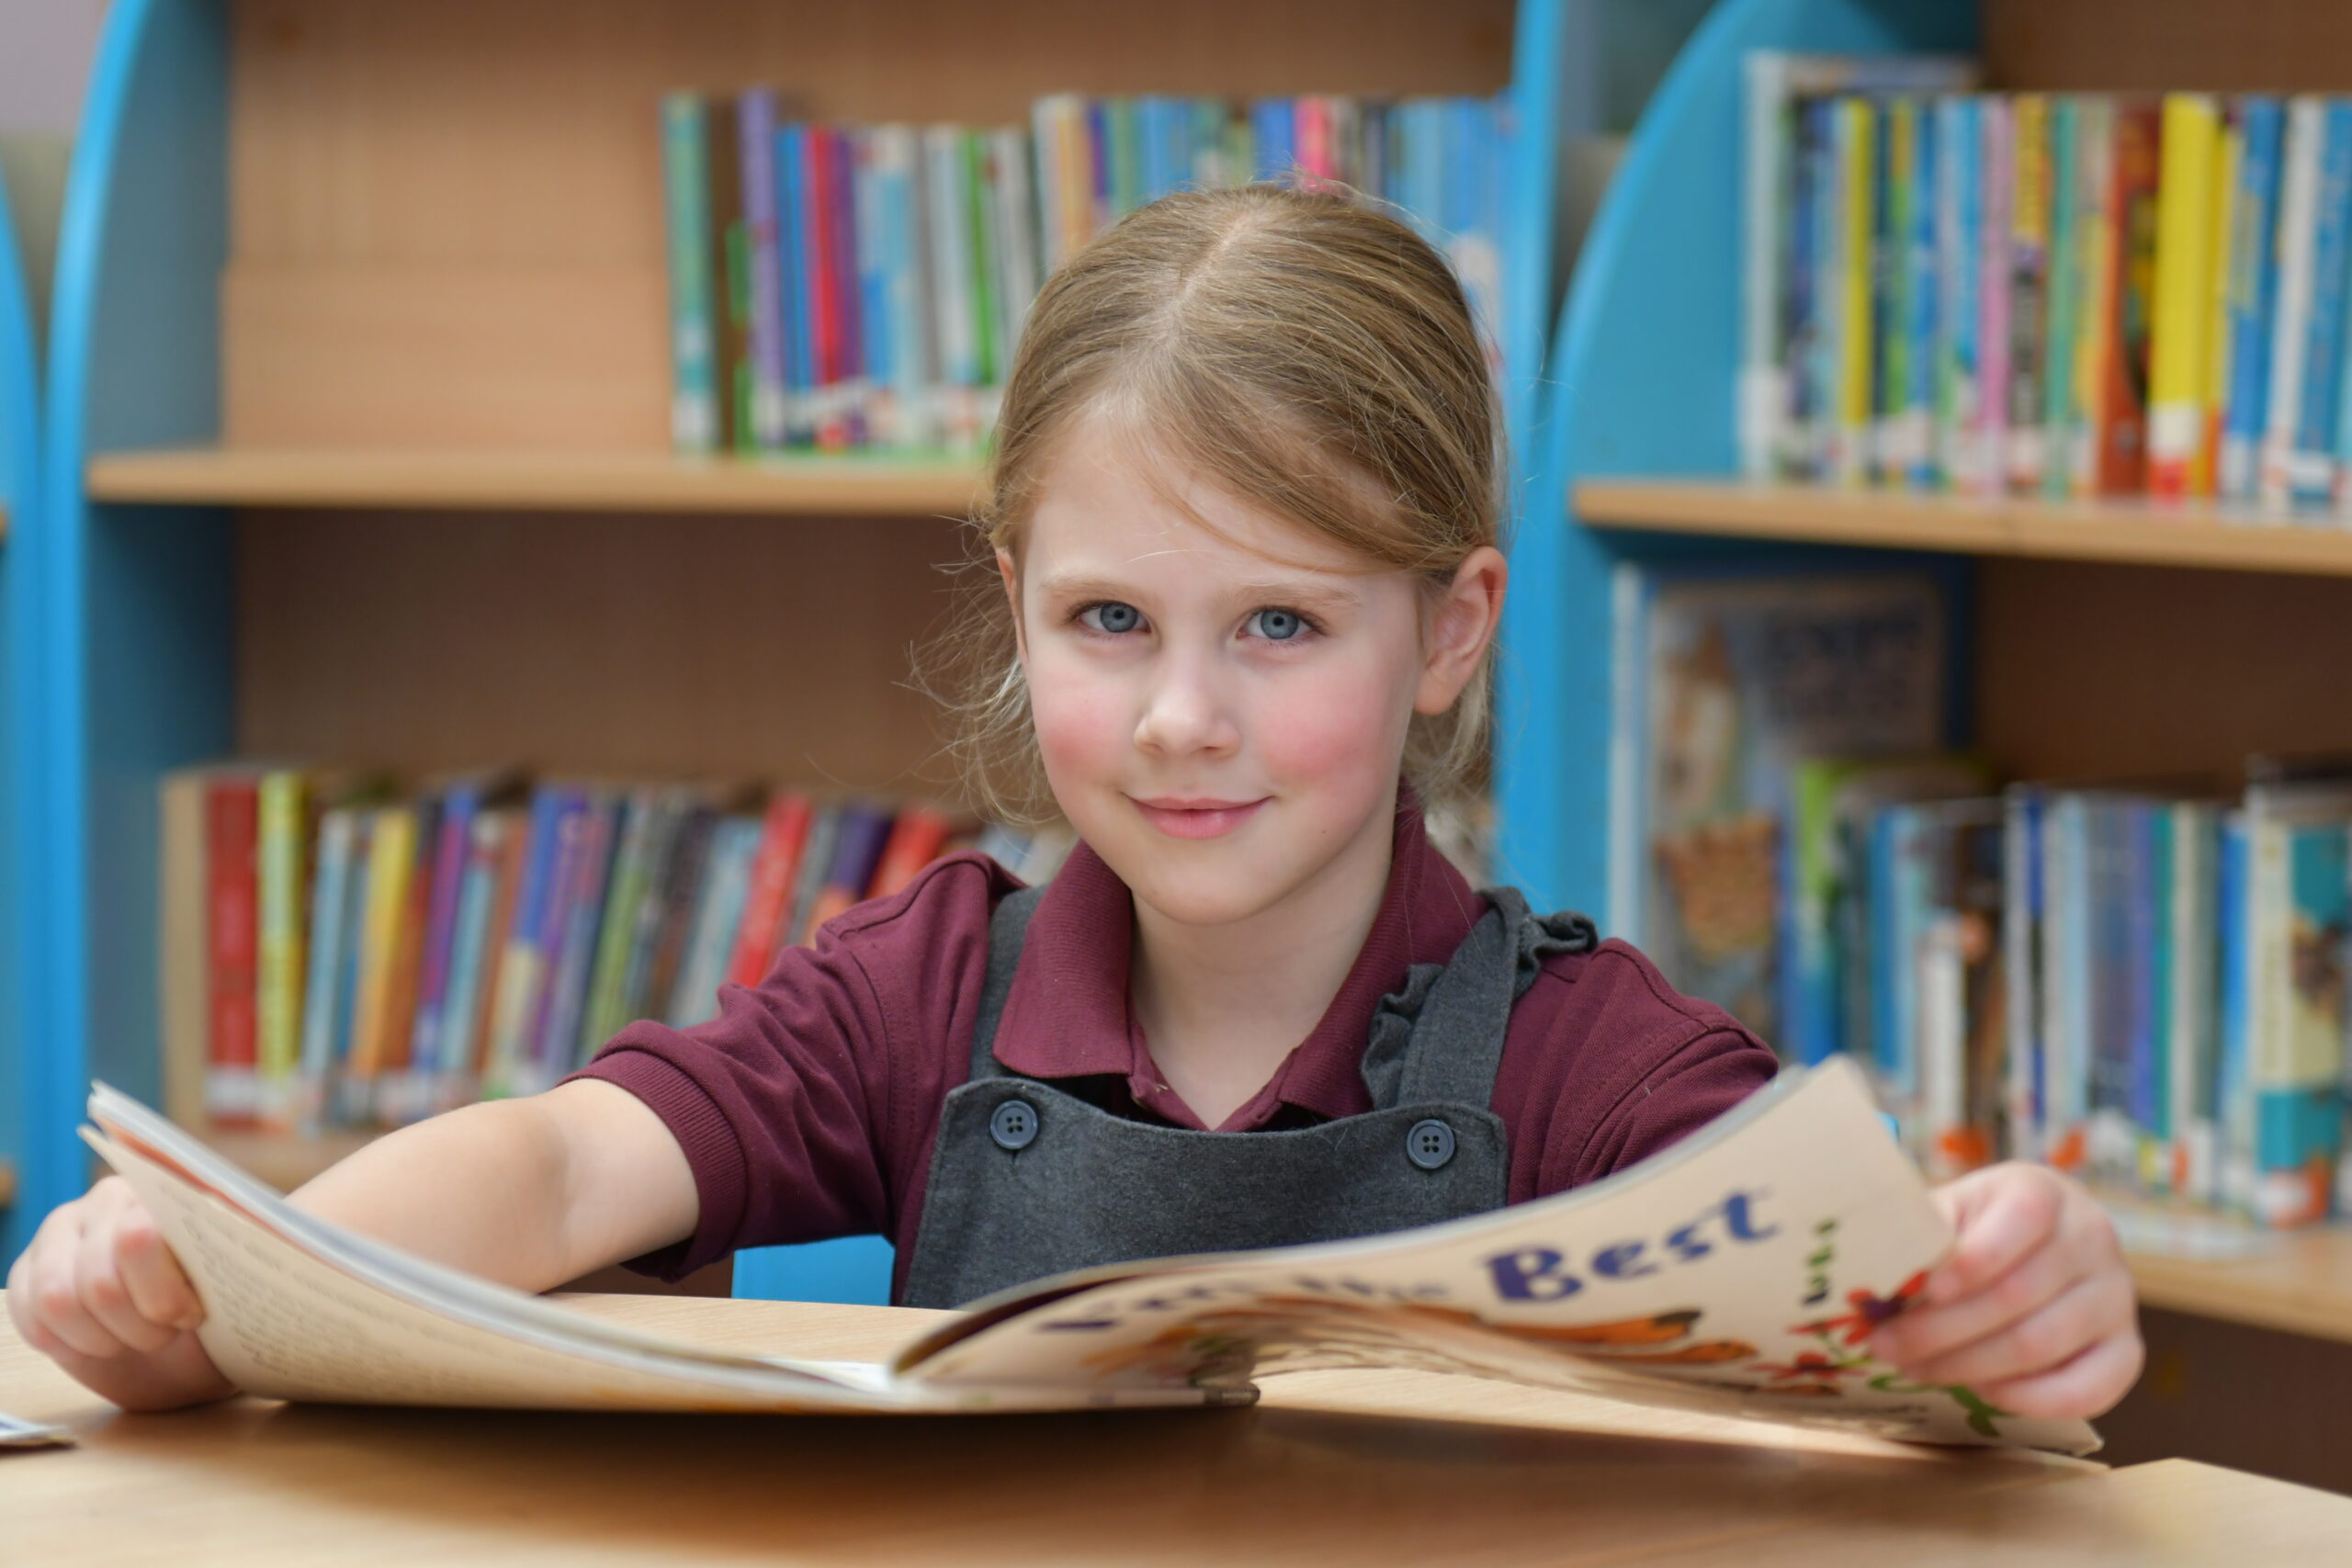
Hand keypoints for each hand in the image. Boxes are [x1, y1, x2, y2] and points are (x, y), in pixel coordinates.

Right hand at [6, 1176, 237, 1411]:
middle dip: (139, 1325)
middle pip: (99, 1283)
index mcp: (169, 1190)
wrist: (196, 1347)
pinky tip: (100, 1342)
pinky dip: (68, 1343)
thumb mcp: (252, 1276)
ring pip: (58, 1302)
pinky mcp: (28, 1273)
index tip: (192, 1316)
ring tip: (136, 1339)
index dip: (163, 1293)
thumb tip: (268, 1208)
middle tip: (167, 1333)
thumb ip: (252, 1240)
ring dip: (104, 1338)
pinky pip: (30, 1315)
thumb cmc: (231, 1309)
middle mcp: (106, 1201)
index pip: (140, 1237)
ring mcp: (60, 1234)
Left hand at [1868, 1161, 2141, 1419]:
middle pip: (2017, 1294)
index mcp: (2044, 1192)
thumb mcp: (1944, 1213)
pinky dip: (2027, 1399)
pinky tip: (1980, 1391)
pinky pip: (2086, 1390)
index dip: (1972, 1259)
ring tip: (1915, 1368)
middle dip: (1941, 1329)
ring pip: (2041, 1345)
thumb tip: (1879, 1271)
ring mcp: (2117, 1297)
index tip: (1925, 1290)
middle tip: (1887, 1346)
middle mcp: (2093, 1238)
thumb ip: (1919, 1234)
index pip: (2021, 1218)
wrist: (2028, 1248)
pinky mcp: (2126, 1350)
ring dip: (1968, 1367)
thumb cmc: (1970, 1229)